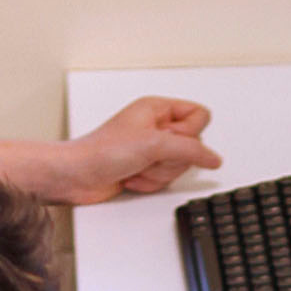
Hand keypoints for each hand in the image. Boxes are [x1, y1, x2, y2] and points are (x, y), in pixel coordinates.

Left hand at [58, 95, 219, 201]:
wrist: (76, 176)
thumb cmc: (101, 151)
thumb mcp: (153, 145)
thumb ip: (190, 150)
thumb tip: (213, 158)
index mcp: (158, 108)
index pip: (200, 116)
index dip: (190, 134)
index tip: (171, 140)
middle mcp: (156, 126)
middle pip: (192, 146)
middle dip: (170, 159)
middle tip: (149, 156)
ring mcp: (151, 149)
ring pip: (179, 165)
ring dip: (158, 173)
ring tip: (137, 167)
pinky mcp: (145, 168)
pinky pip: (165, 178)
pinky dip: (150, 183)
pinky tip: (133, 177)